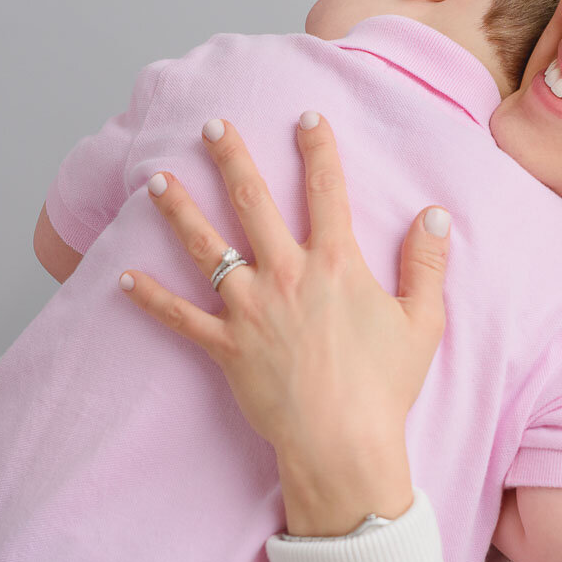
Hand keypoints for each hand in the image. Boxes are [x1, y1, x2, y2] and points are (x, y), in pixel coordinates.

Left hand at [117, 112, 452, 533]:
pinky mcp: (225, 346)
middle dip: (231, 158)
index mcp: (334, 264)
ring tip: (156, 180)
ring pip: (206, 248)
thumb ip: (426, 263)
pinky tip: (124, 279)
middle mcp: (285, 275)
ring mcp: (249, 309)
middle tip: (212, 126)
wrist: (342, 444)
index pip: (326, 191)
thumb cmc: (385, 387)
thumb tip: (436, 214)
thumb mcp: (423, 321)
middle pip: (252, 202)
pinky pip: (180, 318)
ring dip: (179, 210)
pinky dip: (152, 299)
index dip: (317, 149)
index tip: (306, 116)